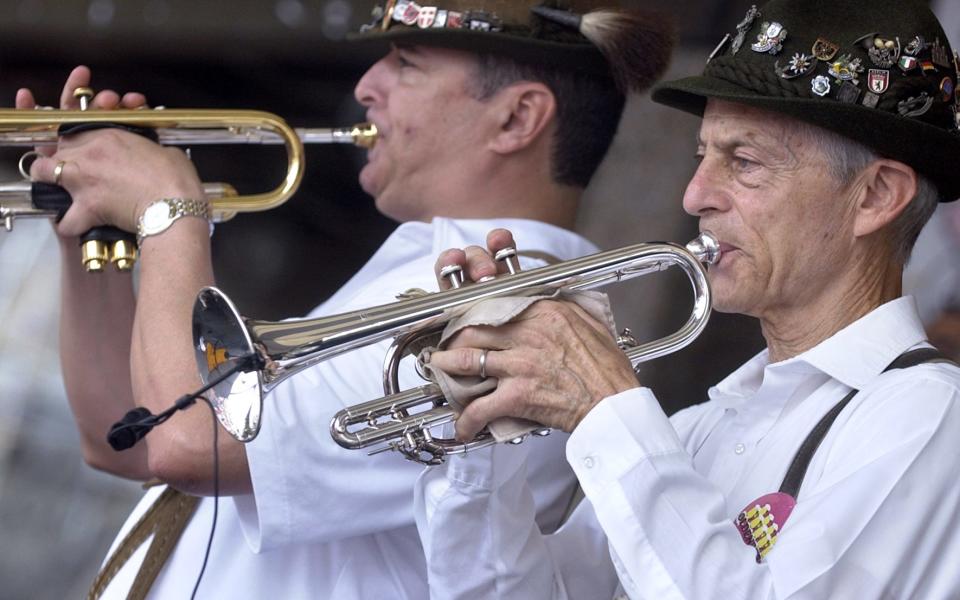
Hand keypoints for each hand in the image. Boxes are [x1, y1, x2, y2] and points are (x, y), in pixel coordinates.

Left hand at [19, 66, 202, 235]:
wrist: (176, 207)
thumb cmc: (176, 181)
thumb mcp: (166, 152)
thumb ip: (151, 149)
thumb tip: (155, 156)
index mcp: (109, 136)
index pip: (76, 130)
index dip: (77, 142)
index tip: (82, 149)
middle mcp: (89, 154)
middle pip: (55, 147)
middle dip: (59, 157)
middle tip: (72, 170)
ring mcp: (83, 180)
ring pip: (41, 172)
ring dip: (49, 181)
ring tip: (61, 191)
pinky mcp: (87, 207)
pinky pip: (65, 220)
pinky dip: (70, 225)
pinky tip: (78, 225)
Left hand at [429, 228, 639, 438]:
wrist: (614, 403)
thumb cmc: (606, 368)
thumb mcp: (587, 322)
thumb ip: (563, 307)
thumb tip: (547, 301)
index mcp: (543, 312)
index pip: (496, 305)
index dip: (474, 312)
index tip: (466, 318)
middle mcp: (527, 334)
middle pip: (475, 329)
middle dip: (454, 337)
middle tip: (446, 342)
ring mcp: (520, 364)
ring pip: (469, 361)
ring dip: (447, 367)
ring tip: (438, 369)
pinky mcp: (518, 395)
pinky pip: (481, 407)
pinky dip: (467, 419)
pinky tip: (462, 427)